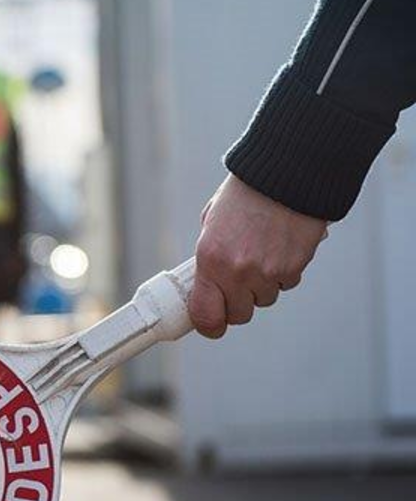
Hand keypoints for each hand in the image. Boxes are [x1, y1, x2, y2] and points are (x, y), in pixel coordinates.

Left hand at [188, 174, 327, 338]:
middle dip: (237, 303)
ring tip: (261, 254)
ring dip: (261, 286)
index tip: (211, 323)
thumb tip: (207, 284)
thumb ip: (210, 257)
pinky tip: (279, 248)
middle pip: (238, 315)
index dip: (209, 325)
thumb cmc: (246, 195)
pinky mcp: (294, 268)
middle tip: (238, 283)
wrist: (286, 175)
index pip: (206, 316)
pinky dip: (282, 273)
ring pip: (263, 300)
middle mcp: (237, 271)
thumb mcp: (213, 224)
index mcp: (210, 259)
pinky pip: (285, 284)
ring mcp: (268, 272)